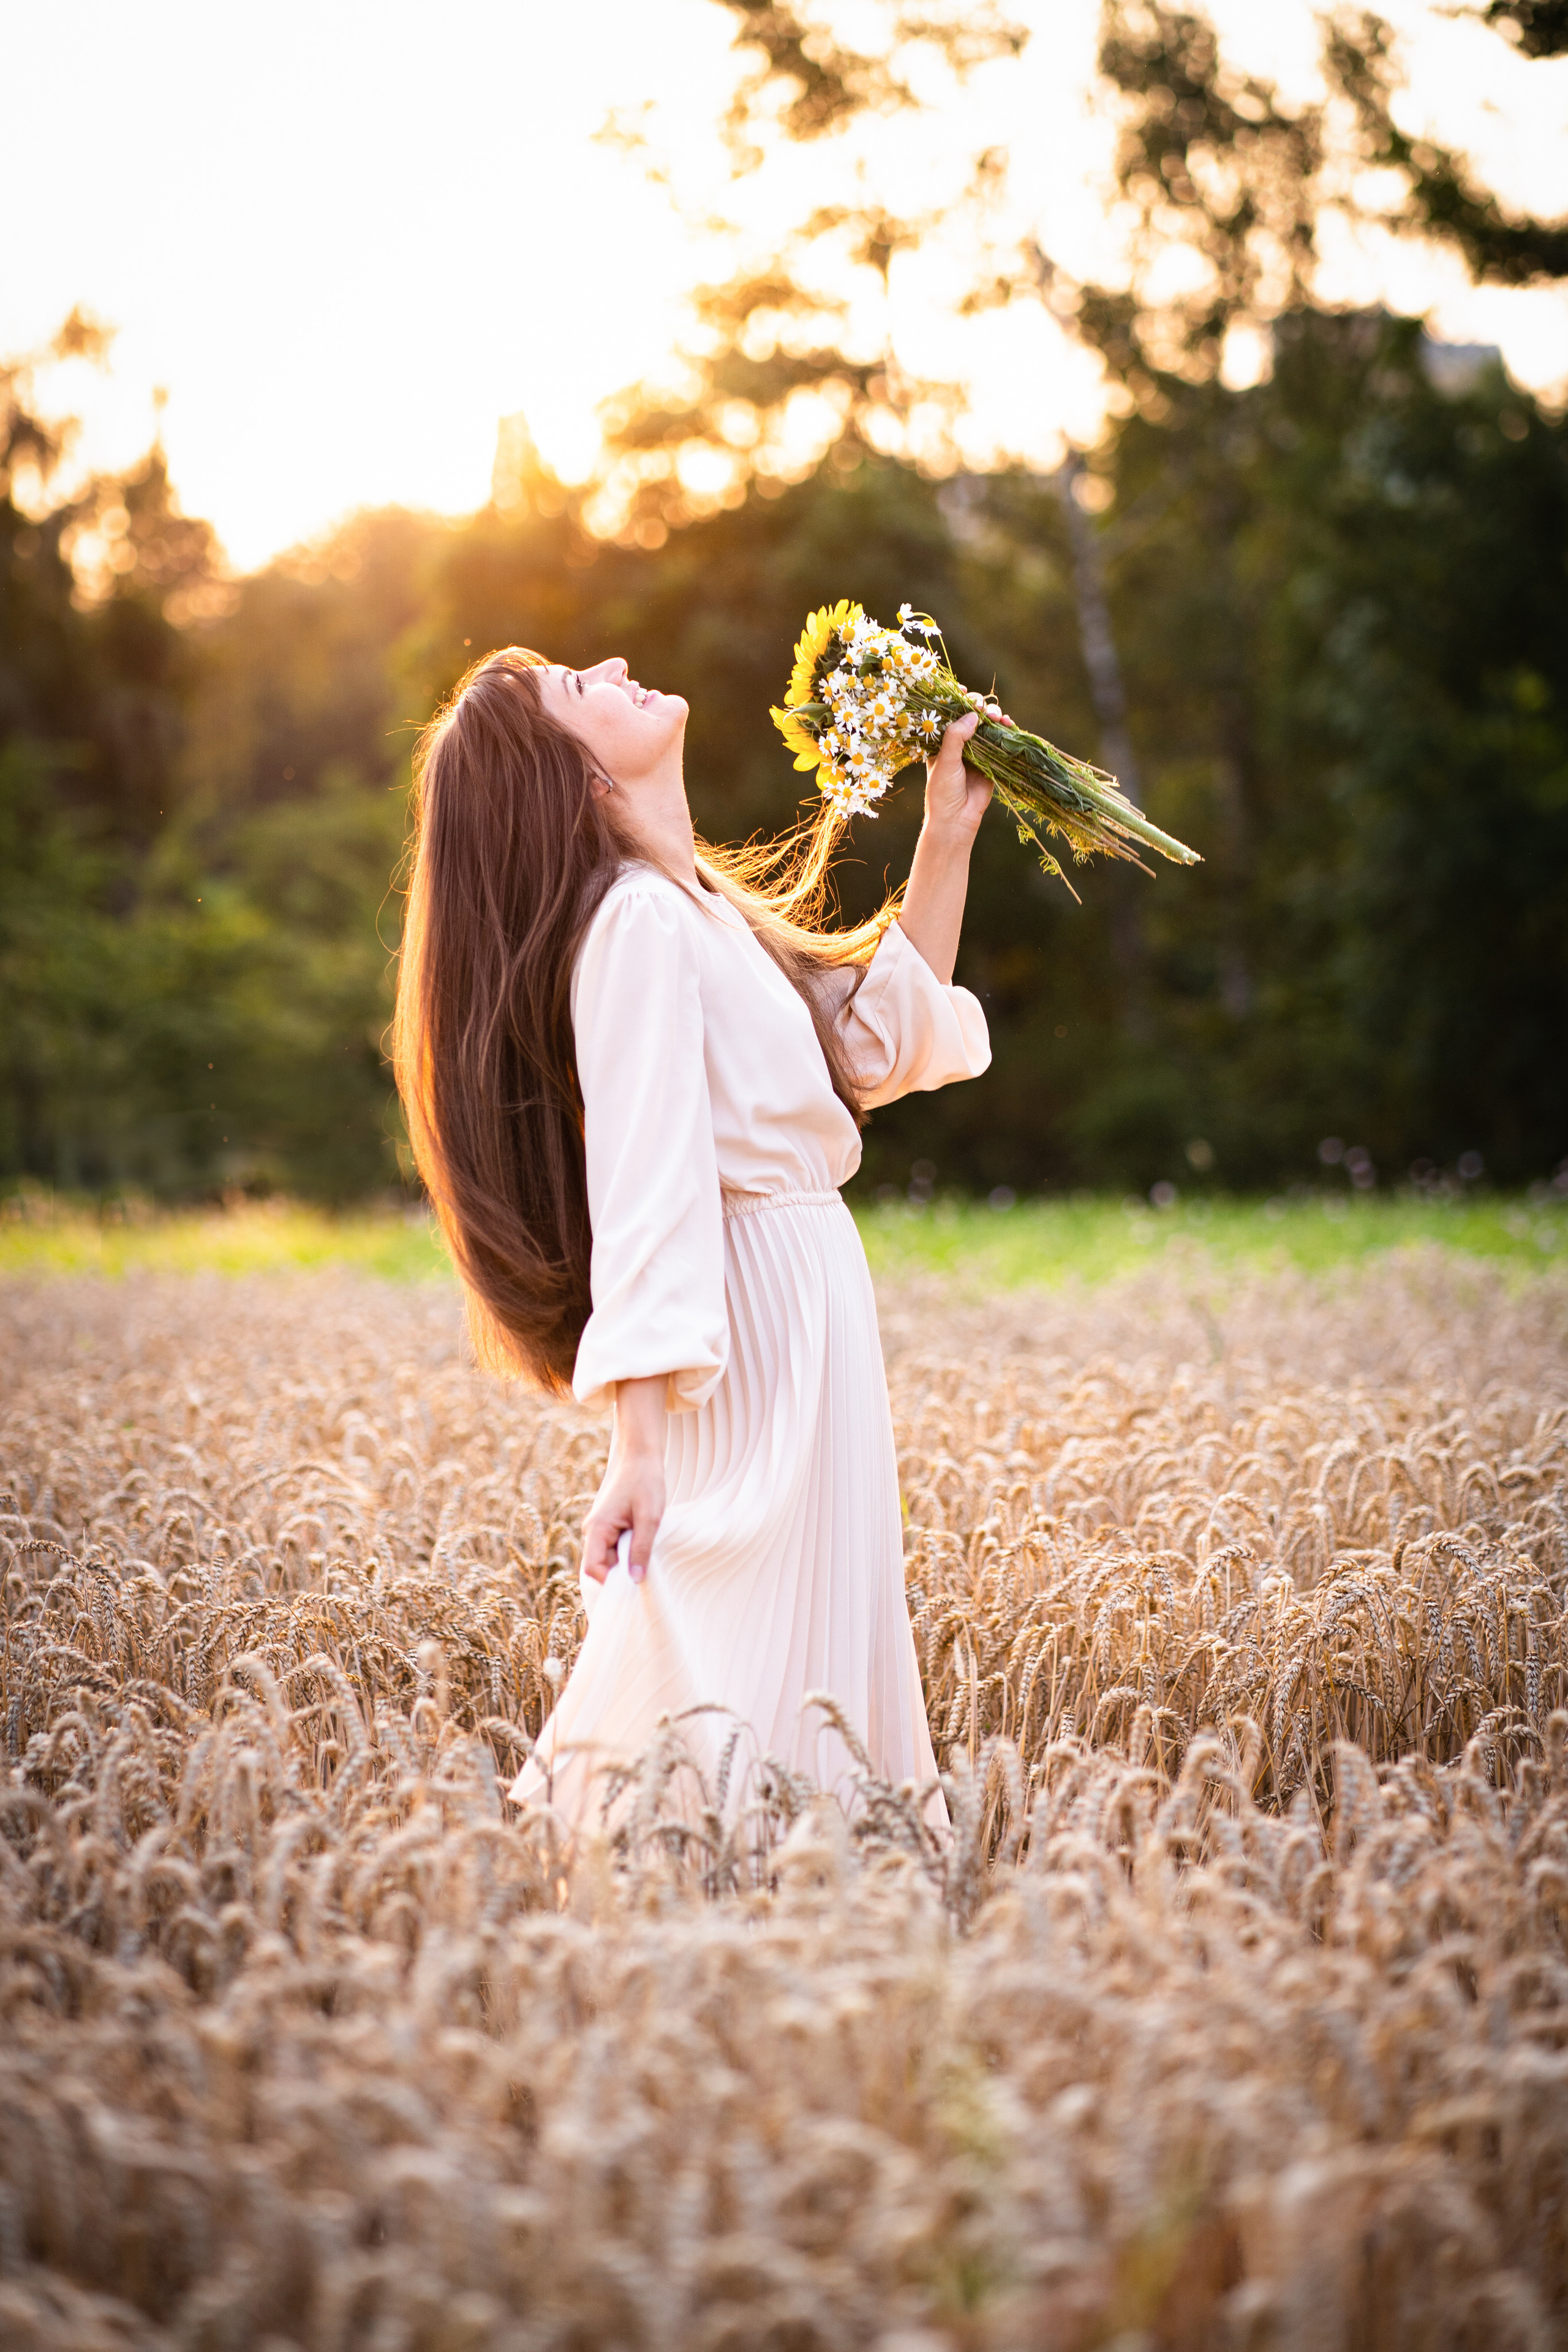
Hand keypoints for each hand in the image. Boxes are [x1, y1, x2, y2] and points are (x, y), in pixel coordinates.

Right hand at [581, 1374, 666, 1582]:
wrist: (641, 1454)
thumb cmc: (646, 1481)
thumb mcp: (650, 1518)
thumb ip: (642, 1549)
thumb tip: (636, 1581)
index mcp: (597, 1528)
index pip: (593, 1569)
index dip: (612, 1581)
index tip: (636, 1582)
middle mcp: (593, 1529)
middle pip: (600, 1565)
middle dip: (621, 1570)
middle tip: (647, 1565)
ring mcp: (599, 1526)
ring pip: (609, 1555)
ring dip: (627, 1558)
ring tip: (647, 1547)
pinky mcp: (608, 1523)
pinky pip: (614, 1545)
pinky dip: (628, 1548)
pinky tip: (644, 1538)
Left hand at [924, 710, 996, 842]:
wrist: (956, 821)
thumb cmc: (942, 792)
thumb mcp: (945, 761)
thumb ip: (956, 737)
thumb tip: (973, 714)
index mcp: (941, 742)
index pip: (949, 714)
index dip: (957, 700)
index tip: (964, 692)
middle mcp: (959, 744)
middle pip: (971, 717)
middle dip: (979, 708)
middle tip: (984, 708)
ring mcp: (977, 752)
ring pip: (987, 727)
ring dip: (994, 717)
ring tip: (999, 717)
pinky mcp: (992, 762)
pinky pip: (1000, 742)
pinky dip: (1005, 732)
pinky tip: (1008, 725)